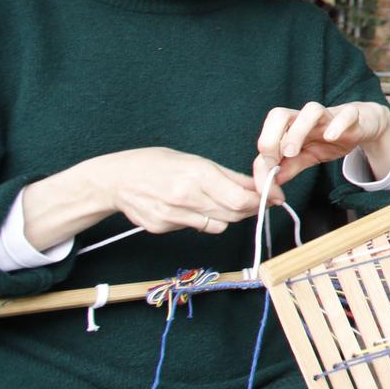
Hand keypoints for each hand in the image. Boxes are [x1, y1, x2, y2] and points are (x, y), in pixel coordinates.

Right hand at [80, 148, 269, 237]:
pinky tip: (191, 207)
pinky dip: (202, 220)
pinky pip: (196, 228)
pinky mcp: (162, 228)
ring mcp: (172, 216)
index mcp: (196, 175)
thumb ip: (227, 176)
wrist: (114, 179)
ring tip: (218, 201)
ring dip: (227, 216)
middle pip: (233, 214)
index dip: (262, 201)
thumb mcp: (194, 160)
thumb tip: (258, 186)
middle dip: (249, 208)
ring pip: (218, 225)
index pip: (239, 199)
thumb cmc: (155, 163)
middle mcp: (185, 198)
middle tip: (256, 201)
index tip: (274, 198)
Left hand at [253, 100, 389, 188]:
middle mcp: (305, 118)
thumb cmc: (330, 137)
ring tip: (294, 152)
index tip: (269, 185)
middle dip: (270, 139)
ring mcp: (329, 115)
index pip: (267, 138)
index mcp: (291, 127)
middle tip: (274, 161)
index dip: (263, 162)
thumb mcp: (308, 156)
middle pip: (278, 114)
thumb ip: (290, 167)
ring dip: (297, 131)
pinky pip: (345, 115)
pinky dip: (337, 125)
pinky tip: (331, 137)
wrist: (363, 125)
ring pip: (310, 110)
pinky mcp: (352, 116)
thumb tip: (270, 184)